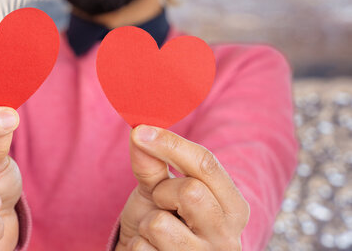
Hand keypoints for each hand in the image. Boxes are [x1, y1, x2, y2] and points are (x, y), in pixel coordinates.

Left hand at [115, 125, 249, 250]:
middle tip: (161, 203)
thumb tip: (139, 132)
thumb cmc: (163, 221)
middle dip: (163, 192)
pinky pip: (143, 250)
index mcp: (233, 208)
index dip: (171, 143)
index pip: (207, 164)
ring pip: (160, 225)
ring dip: (146, 224)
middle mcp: (227, 238)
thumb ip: (152, 164)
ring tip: (155, 233)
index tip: (140, 131)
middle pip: (191, 192)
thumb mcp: (159, 190)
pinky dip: (137, 246)